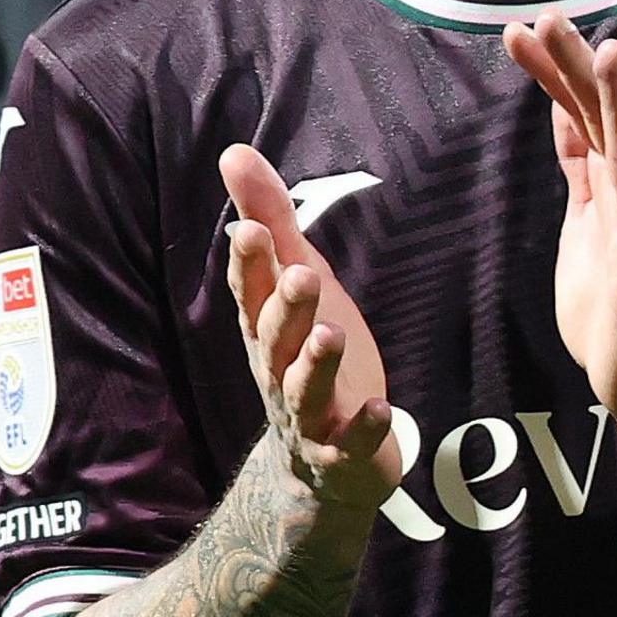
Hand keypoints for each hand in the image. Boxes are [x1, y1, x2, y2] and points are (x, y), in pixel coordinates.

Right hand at [220, 145, 402, 508]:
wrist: (318, 464)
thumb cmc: (305, 353)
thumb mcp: (294, 281)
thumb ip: (270, 219)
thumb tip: (233, 152)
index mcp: (265, 327)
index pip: (250, 292)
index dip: (249, 266)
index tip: (252, 231)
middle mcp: (277, 369)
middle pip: (275, 339)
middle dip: (286, 308)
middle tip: (302, 275)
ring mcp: (308, 415)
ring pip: (305, 390)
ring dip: (316, 365)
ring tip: (331, 336)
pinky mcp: (342, 452)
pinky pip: (349, 443)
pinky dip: (363, 430)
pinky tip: (382, 410)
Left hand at [502, 13, 616, 432]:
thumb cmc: (612, 303)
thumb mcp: (584, 221)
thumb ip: (579, 168)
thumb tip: (562, 114)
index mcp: (607, 184)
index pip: (575, 113)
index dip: (549, 72)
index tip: (516, 30)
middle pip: (601, 116)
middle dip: (575, 66)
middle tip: (549, 14)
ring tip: (609, 51)